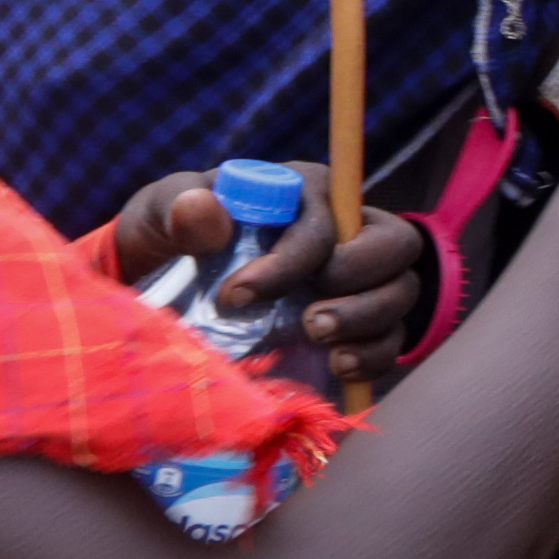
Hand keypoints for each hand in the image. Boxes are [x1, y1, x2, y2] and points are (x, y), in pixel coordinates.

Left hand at [100, 179, 433, 386]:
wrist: (165, 291)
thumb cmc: (169, 239)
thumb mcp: (157, 215)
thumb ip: (176, 207)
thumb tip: (204, 208)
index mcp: (303, 191)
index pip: (326, 219)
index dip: (293, 260)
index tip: (238, 295)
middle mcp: (343, 229)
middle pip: (395, 246)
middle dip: (356, 286)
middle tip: (309, 320)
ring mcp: (356, 279)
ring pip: (401, 293)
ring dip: (366, 322)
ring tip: (318, 340)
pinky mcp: (357, 325)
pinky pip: (391, 340)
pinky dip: (373, 357)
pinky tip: (338, 366)